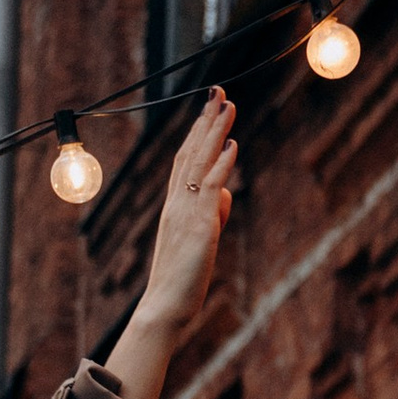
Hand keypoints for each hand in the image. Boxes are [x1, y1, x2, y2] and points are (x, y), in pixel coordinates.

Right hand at [106, 90, 236, 398]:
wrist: (165, 306)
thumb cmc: (182, 279)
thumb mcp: (201, 239)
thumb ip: (212, 213)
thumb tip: (225, 195)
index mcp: (175, 206)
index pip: (185, 160)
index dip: (197, 132)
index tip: (208, 109)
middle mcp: (177, 202)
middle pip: (191, 152)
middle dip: (206, 121)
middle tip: (218, 92)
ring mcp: (186, 211)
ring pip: (200, 162)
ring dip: (215, 132)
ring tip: (227, 105)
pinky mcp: (198, 225)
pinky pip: (209, 187)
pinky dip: (221, 164)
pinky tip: (232, 144)